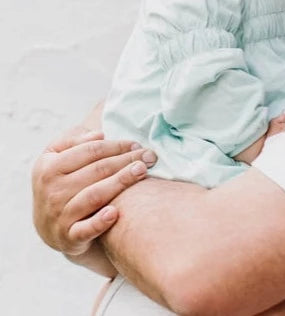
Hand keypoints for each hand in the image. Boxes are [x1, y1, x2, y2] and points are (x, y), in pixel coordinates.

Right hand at [32, 129, 156, 257]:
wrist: (49, 226)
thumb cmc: (61, 181)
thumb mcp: (57, 156)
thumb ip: (75, 140)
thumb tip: (100, 134)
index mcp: (48, 167)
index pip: (90, 150)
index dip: (116, 146)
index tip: (137, 144)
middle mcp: (52, 191)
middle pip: (97, 170)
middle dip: (126, 160)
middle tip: (149, 156)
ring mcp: (59, 214)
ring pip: (95, 195)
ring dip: (121, 182)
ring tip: (142, 172)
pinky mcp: (68, 237)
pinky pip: (85, 230)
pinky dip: (100, 223)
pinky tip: (116, 213)